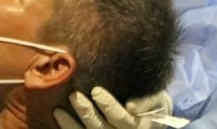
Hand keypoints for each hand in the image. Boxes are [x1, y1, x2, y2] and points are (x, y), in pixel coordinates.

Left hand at [54, 87, 186, 128]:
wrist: (152, 118)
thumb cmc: (154, 106)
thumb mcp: (159, 102)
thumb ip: (147, 103)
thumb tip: (131, 106)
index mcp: (138, 127)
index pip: (121, 119)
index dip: (108, 106)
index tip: (96, 91)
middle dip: (86, 112)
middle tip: (74, 95)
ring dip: (71, 125)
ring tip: (58, 110)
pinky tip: (58, 120)